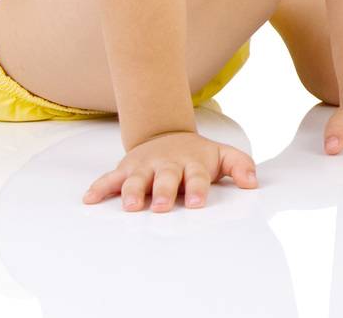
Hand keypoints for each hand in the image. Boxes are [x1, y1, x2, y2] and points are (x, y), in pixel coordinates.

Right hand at [84, 130, 257, 211]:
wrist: (166, 134)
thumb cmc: (197, 155)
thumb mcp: (222, 155)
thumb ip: (240, 166)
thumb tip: (253, 183)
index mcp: (191, 163)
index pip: (196, 176)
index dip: (197, 189)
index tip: (198, 203)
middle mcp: (167, 164)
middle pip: (165, 178)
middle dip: (164, 192)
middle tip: (163, 207)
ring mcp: (145, 167)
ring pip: (136, 179)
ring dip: (133, 192)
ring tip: (131, 206)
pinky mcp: (126, 169)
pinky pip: (110, 178)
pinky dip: (100, 188)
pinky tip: (89, 199)